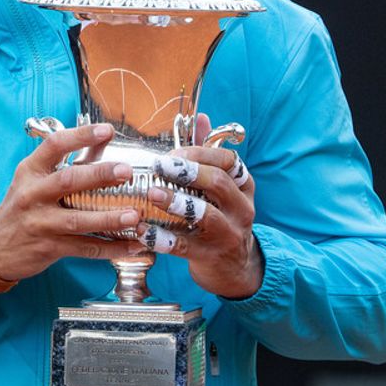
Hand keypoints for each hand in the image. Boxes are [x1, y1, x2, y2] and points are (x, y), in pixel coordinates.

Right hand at [0, 122, 148, 280]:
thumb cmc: (21, 208)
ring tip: (133, 215)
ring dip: (108, 218)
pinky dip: (111, 248)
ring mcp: (40, 223)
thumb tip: (102, 139)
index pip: (54, 146)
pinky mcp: (49, 248)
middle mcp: (32, 194)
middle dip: (99, 175)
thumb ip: (66, 161)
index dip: (81, 136)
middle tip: (125, 171)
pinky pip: (84, 248)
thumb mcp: (34, 180)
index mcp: (30, 171)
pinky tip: (131, 245)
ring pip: (78, 220)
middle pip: (68, 181)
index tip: (106, 129)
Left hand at [139, 115, 263, 299]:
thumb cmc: (220, 217)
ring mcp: (228, 234)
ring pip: (205, 215)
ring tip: (152, 193)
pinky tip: (142, 231)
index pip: (229, 162)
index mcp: (243, 186)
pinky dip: (161, 238)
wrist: (234, 268)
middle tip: (159, 166)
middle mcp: (241, 208)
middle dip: (189, 173)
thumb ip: (208, 154)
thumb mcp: (222, 187)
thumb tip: (201, 117)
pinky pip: (184, 247)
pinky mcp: (210, 256)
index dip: (200, 154)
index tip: (172, 153)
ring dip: (176, 202)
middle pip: (220, 184)